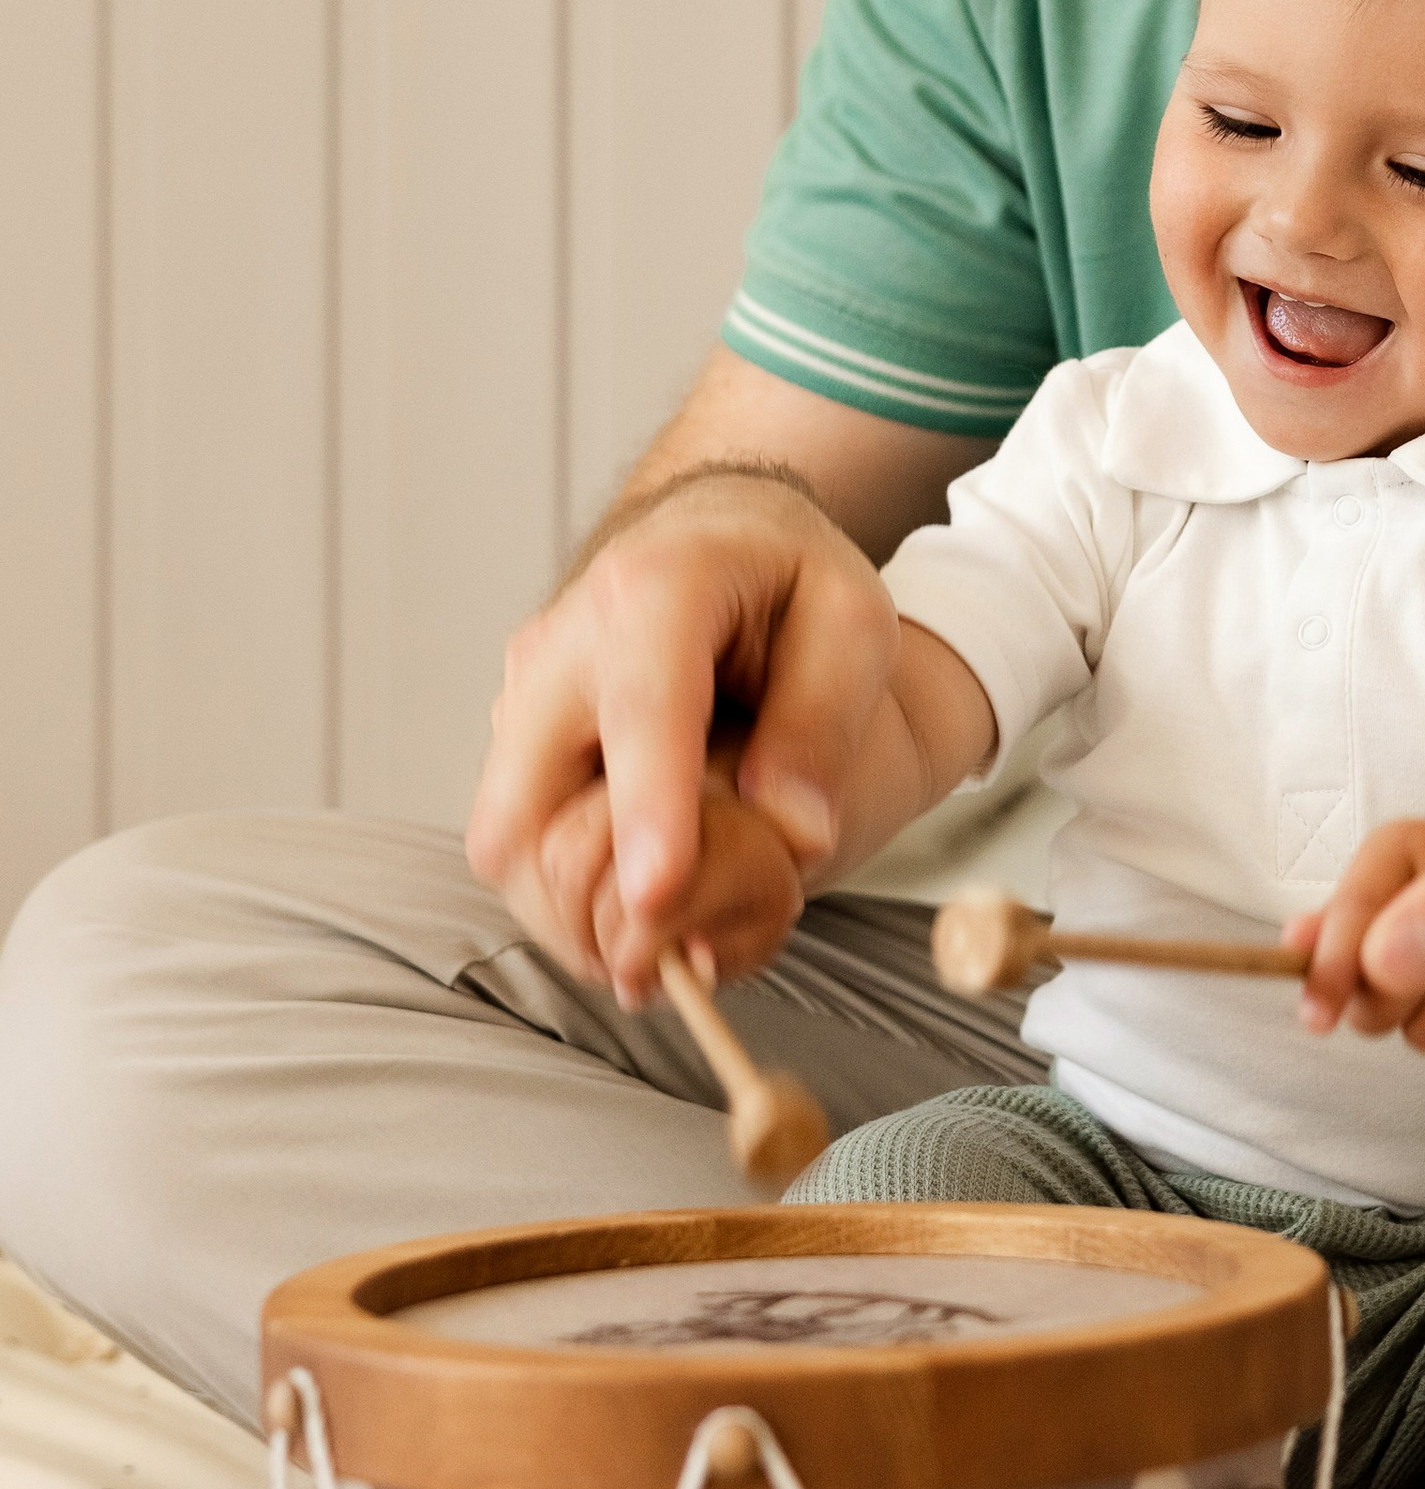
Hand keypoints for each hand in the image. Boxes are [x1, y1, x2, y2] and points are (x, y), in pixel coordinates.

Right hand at [465, 468, 900, 1004]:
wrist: (709, 530)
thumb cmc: (786, 574)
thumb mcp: (851, 618)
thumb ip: (826, 718)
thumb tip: (795, 833)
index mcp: (656, 591)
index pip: (642, 711)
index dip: (646, 811)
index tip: (656, 897)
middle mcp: (565, 641)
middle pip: (526, 798)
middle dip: (580, 898)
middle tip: (670, 959)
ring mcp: (526, 693)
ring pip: (508, 839)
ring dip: (573, 909)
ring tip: (670, 938)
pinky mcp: (516, 735)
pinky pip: (520, 838)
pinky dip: (567, 889)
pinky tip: (643, 901)